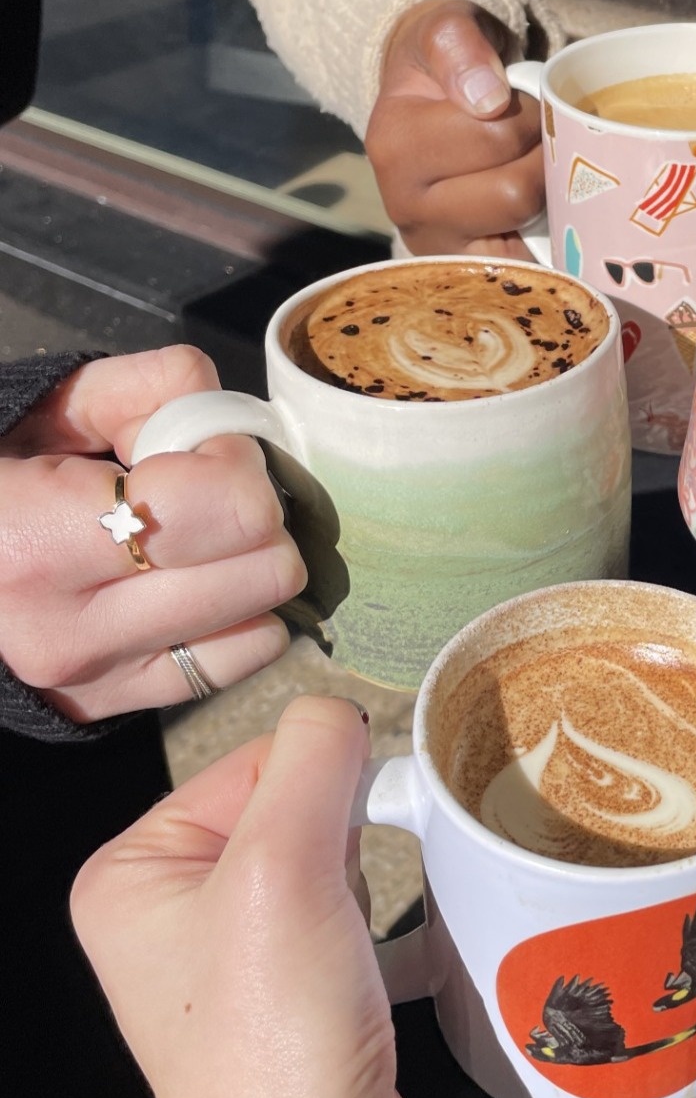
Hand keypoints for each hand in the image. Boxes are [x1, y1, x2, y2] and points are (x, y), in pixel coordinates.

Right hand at [0, 346, 305, 719]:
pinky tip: (199, 585)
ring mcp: (102, 677)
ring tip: (199, 540)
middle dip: (256, 516)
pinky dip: (243, 618)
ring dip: (252, 568)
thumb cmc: (1, 478)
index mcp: (44, 539)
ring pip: (267, 619)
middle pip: (267, 569)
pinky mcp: (123, 704)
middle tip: (209, 495)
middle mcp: (74, 628)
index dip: (237, 463)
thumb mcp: (53, 409)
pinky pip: (245, 660)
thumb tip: (230, 421)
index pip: (229, 508)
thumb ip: (150, 392)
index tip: (203, 449)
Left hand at [71, 695, 433, 1097]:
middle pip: (289, 802)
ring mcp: (231, 946)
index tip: (359, 823)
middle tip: (337, 906)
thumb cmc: (275, 1044)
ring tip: (348, 948)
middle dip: (340, 837)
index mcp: (136, 871)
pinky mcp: (288, 979)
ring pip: (325, 850)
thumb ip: (311, 762)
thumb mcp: (281, 871)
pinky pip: (342, 903)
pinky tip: (375, 961)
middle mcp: (173, 905)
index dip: (317, 782)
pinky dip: (375, 913)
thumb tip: (340, 707)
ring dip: (361, 879)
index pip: (250, 761)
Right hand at [364, 0, 542, 257]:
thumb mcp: (443, 32)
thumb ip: (459, 45)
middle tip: (532, 139)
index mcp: (394, 145)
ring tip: (528, 168)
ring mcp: (435, 247)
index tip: (521, 102)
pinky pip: (524, 269)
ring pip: (522, 231)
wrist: (427, 106)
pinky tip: (537, 215)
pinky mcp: (465, 272)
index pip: (497, 137)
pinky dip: (542, 241)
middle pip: (514, 193)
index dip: (530, 115)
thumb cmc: (447, 67)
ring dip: (544, 196)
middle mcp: (405, 206)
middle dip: (539, 159)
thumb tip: (487, 97)